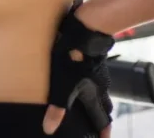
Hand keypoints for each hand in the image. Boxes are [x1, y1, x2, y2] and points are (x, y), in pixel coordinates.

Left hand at [43, 0, 114, 135]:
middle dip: (103, 115)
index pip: (102, 118)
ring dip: (98, 97)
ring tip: (91, 100)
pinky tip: (84, 74)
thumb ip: (58, 108)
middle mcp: (100, 84)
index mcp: (93, 94)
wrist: (86, 27)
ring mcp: (99, 69)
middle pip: (105, 105)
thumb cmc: (73, 57)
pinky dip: (93, 80)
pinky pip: (96, 73)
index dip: (103, 130)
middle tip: (101, 123)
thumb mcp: (62, 85)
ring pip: (101, 88)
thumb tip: (49, 129)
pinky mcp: (94, 56)